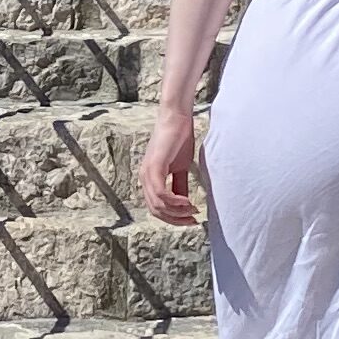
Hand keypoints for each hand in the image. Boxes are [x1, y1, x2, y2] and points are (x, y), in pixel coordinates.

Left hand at [138, 106, 201, 225]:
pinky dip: (175, 202)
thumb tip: (186, 203)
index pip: (156, 208)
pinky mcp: (154, 167)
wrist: (177, 118)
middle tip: (193, 219)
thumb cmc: (179, 139)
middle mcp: (144, 178)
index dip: (173, 218)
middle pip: (156, 211)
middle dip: (176, 219)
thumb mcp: (181, 168)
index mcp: (149, 179)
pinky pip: (161, 194)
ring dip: (177, 212)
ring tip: (193, 210)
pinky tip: (188, 202)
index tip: (190, 219)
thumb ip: (180, 185)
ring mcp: (147, 173)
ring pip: (158, 205)